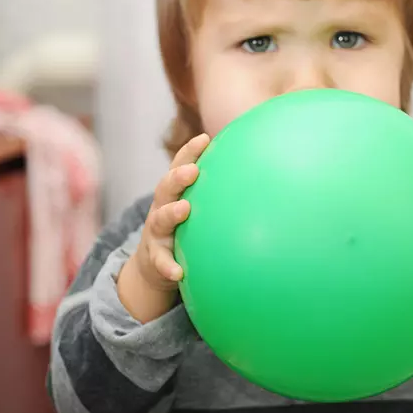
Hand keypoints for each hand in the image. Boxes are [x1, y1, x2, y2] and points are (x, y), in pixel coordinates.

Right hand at [132, 133, 210, 291]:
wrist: (154, 265)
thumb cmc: (183, 229)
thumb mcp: (196, 209)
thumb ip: (218, 194)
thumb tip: (258, 176)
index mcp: (174, 193)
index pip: (180, 166)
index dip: (190, 152)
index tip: (205, 139)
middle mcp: (161, 208)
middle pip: (166, 187)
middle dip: (178, 177)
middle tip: (193, 171)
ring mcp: (156, 232)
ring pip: (160, 220)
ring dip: (171, 213)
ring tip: (183, 209)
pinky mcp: (154, 258)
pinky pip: (161, 262)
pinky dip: (168, 266)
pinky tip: (179, 273)